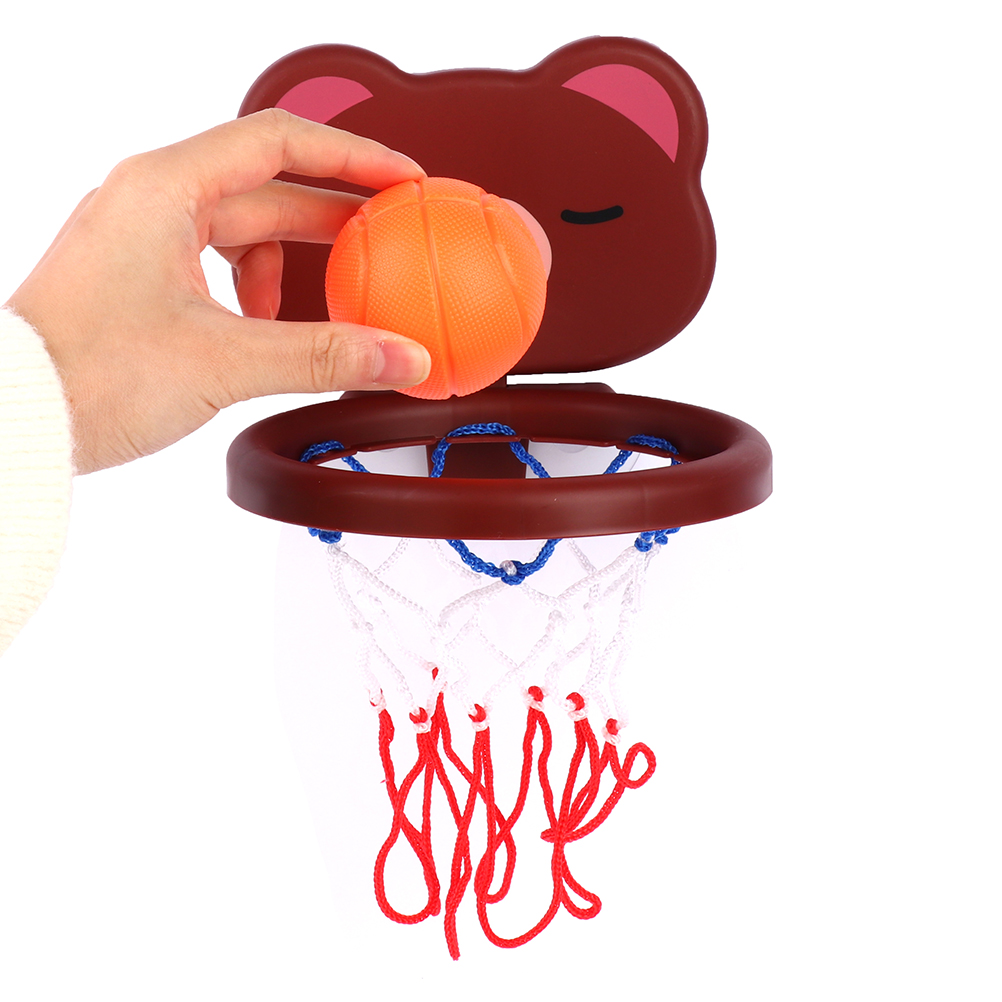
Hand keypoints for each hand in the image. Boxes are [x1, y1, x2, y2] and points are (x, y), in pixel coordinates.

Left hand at [5, 109, 431, 473]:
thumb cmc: (84, 375)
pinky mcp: (137, 279)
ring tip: (328, 298)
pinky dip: (256, 289)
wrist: (15, 421)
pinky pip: (215, 262)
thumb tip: (398, 356)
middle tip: (388, 234)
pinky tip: (268, 325)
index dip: (352, 155)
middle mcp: (149, 202)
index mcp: (163, 190)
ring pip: (241, 228)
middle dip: (334, 212)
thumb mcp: (225, 362)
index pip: (279, 141)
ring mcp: (140, 239)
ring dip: (293, 260)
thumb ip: (324, 356)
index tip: (400, 178)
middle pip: (267, 186)